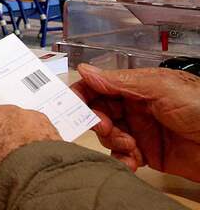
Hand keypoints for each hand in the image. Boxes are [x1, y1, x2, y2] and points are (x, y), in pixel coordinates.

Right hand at [70, 64, 199, 179]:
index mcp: (138, 85)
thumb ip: (121, 82)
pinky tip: (131, 162)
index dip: (83, 92)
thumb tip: (86, 70)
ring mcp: (140, 130)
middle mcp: (136, 106)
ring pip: (107, 134)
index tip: (73, 104)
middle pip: (98, 110)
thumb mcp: (161, 89)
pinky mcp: (147, 153)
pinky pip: (121, 156)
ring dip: (112, 141)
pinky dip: (121, 160)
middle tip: (106, 128)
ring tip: (129, 147)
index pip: (99, 84)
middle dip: (97, 120)